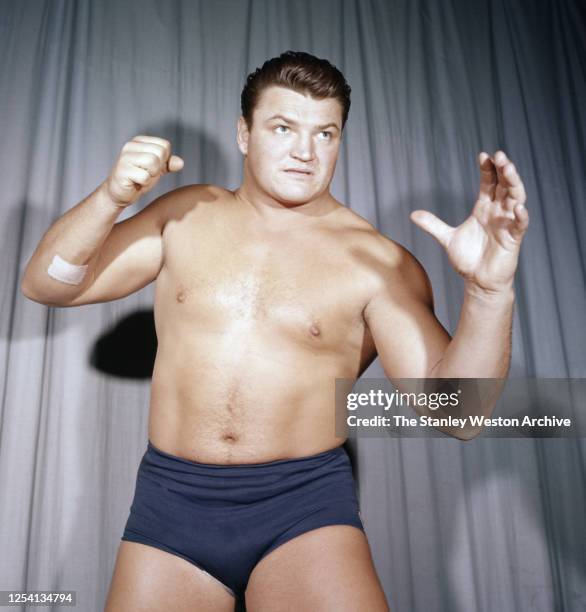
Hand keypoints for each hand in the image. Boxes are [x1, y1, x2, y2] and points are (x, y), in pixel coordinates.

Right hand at [106, 135, 183, 206]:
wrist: (120, 193)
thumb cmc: (138, 179)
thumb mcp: (156, 169)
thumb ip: (168, 164)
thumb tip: (180, 163)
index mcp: (139, 141)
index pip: (165, 145)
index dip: (164, 160)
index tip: (152, 167)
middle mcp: (130, 146)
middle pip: (160, 152)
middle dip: (158, 168)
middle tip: (146, 174)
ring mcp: (125, 157)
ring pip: (153, 162)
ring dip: (151, 175)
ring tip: (141, 177)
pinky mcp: (122, 171)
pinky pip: (145, 177)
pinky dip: (144, 183)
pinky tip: (135, 182)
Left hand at [410, 150, 528, 292]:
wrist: (478, 282)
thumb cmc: (468, 259)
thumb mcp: (446, 238)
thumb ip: (432, 224)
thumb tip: (413, 214)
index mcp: (484, 209)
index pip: (489, 183)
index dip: (487, 169)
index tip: (483, 155)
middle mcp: (498, 213)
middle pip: (504, 186)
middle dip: (503, 170)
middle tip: (499, 155)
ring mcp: (507, 225)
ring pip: (516, 199)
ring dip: (514, 184)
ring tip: (509, 169)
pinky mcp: (513, 240)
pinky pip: (520, 225)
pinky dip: (521, 216)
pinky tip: (518, 207)